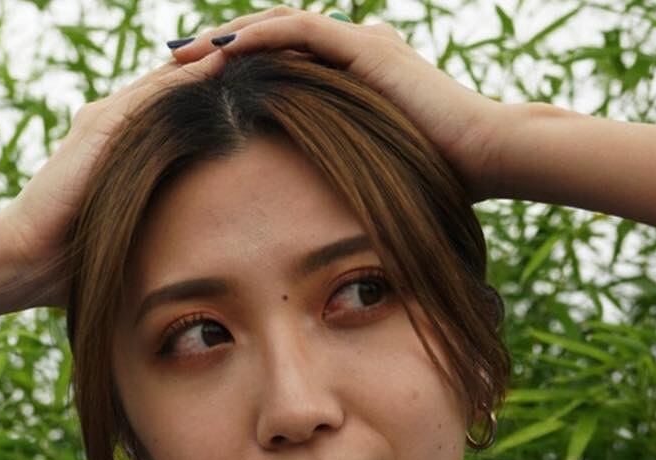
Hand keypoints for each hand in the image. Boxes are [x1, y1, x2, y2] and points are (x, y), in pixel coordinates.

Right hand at [0, 47, 239, 307]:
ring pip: (170, 80)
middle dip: (223, 67)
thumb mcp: (135, 238)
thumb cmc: (76, 262)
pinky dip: (189, 77)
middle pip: (178, 84)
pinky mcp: (100, 126)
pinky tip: (225, 64)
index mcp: (122, 145)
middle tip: (275, 50)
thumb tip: (204, 267)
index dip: (216, 95)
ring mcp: (105, 119)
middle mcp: (113, 121)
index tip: (263, 88)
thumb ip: (163, 229)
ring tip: (259, 46)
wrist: (26, 260)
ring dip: (214, 61)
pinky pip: (153, 95)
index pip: (176, 109)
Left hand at [167, 6, 521, 202]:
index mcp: (350, 80)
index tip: (194, 95)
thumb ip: (347, 186)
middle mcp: (351, 52)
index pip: (282, 67)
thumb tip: (322, 235)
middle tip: (171, 65)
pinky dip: (258, 38)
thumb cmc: (440, 182)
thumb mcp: (376, 180)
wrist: (484, 156)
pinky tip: (221, 52)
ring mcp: (358, 44)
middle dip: (218, 52)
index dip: (237, 77)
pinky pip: (298, 30)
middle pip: (270, 42)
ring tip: (182, 54)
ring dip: (227, 40)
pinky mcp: (363, 46)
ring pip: (276, 29)